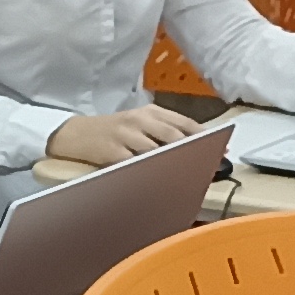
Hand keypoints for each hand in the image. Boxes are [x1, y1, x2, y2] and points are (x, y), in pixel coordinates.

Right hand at [43, 103, 194, 169]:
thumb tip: (194, 149)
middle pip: (173, 136)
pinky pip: (134, 164)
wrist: (74, 133)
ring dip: (172, 164)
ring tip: (188, 176)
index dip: (203, 137)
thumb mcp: (136, 124)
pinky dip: (148, 172)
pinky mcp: (111, 151)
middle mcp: (139, 120)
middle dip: (192, 152)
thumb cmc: (111, 132)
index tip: (220, 149)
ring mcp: (125, 134)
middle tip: (207, 166)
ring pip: (155, 151)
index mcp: (149, 112)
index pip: (183, 122)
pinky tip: (159, 182)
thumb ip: (162, 132)